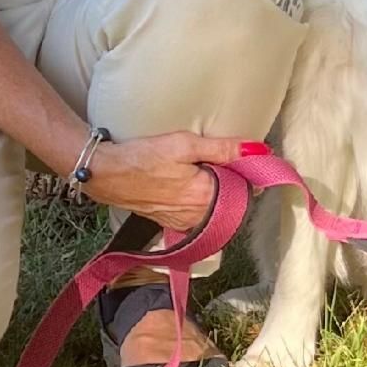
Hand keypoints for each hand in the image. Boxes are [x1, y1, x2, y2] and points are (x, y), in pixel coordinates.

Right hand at [82, 131, 252, 231]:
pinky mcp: (172, 223)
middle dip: (231, 182)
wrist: (108, 174)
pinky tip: (188, 183)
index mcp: (207, 197)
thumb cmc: (145, 156)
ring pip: (214, 208)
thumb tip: (258, 150)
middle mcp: (198, 216)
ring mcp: (184, 223)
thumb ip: (223, 148)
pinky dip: (200, 201)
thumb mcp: (185, 144)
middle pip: (230, 201)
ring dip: (215, 192)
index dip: (246, 173)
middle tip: (218, 159)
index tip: (240, 158)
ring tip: (202, 169)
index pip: (245, 191)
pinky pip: (198, 215)